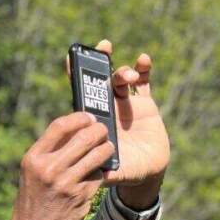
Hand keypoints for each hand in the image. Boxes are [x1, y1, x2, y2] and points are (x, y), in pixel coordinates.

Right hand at [6, 111, 113, 219]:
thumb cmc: (33, 198)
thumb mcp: (32, 171)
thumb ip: (49, 151)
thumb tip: (74, 128)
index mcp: (34, 158)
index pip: (60, 126)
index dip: (78, 117)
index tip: (88, 117)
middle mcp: (50, 169)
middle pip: (84, 137)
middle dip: (99, 130)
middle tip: (104, 130)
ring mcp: (67, 183)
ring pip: (97, 155)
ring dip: (107, 148)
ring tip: (108, 147)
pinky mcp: (82, 197)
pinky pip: (99, 175)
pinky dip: (101, 171)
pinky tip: (98, 171)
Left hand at [66, 39, 169, 187]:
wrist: (146, 172)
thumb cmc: (124, 171)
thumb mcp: (113, 171)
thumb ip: (104, 170)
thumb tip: (94, 173)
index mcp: (95, 118)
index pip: (82, 92)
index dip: (76, 74)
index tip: (72, 55)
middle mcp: (108, 107)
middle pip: (101, 79)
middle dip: (100, 61)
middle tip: (103, 46)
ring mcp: (126, 103)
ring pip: (121, 79)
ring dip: (123, 72)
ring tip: (128, 77)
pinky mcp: (144, 104)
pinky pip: (144, 83)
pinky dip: (143, 69)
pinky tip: (143, 59)